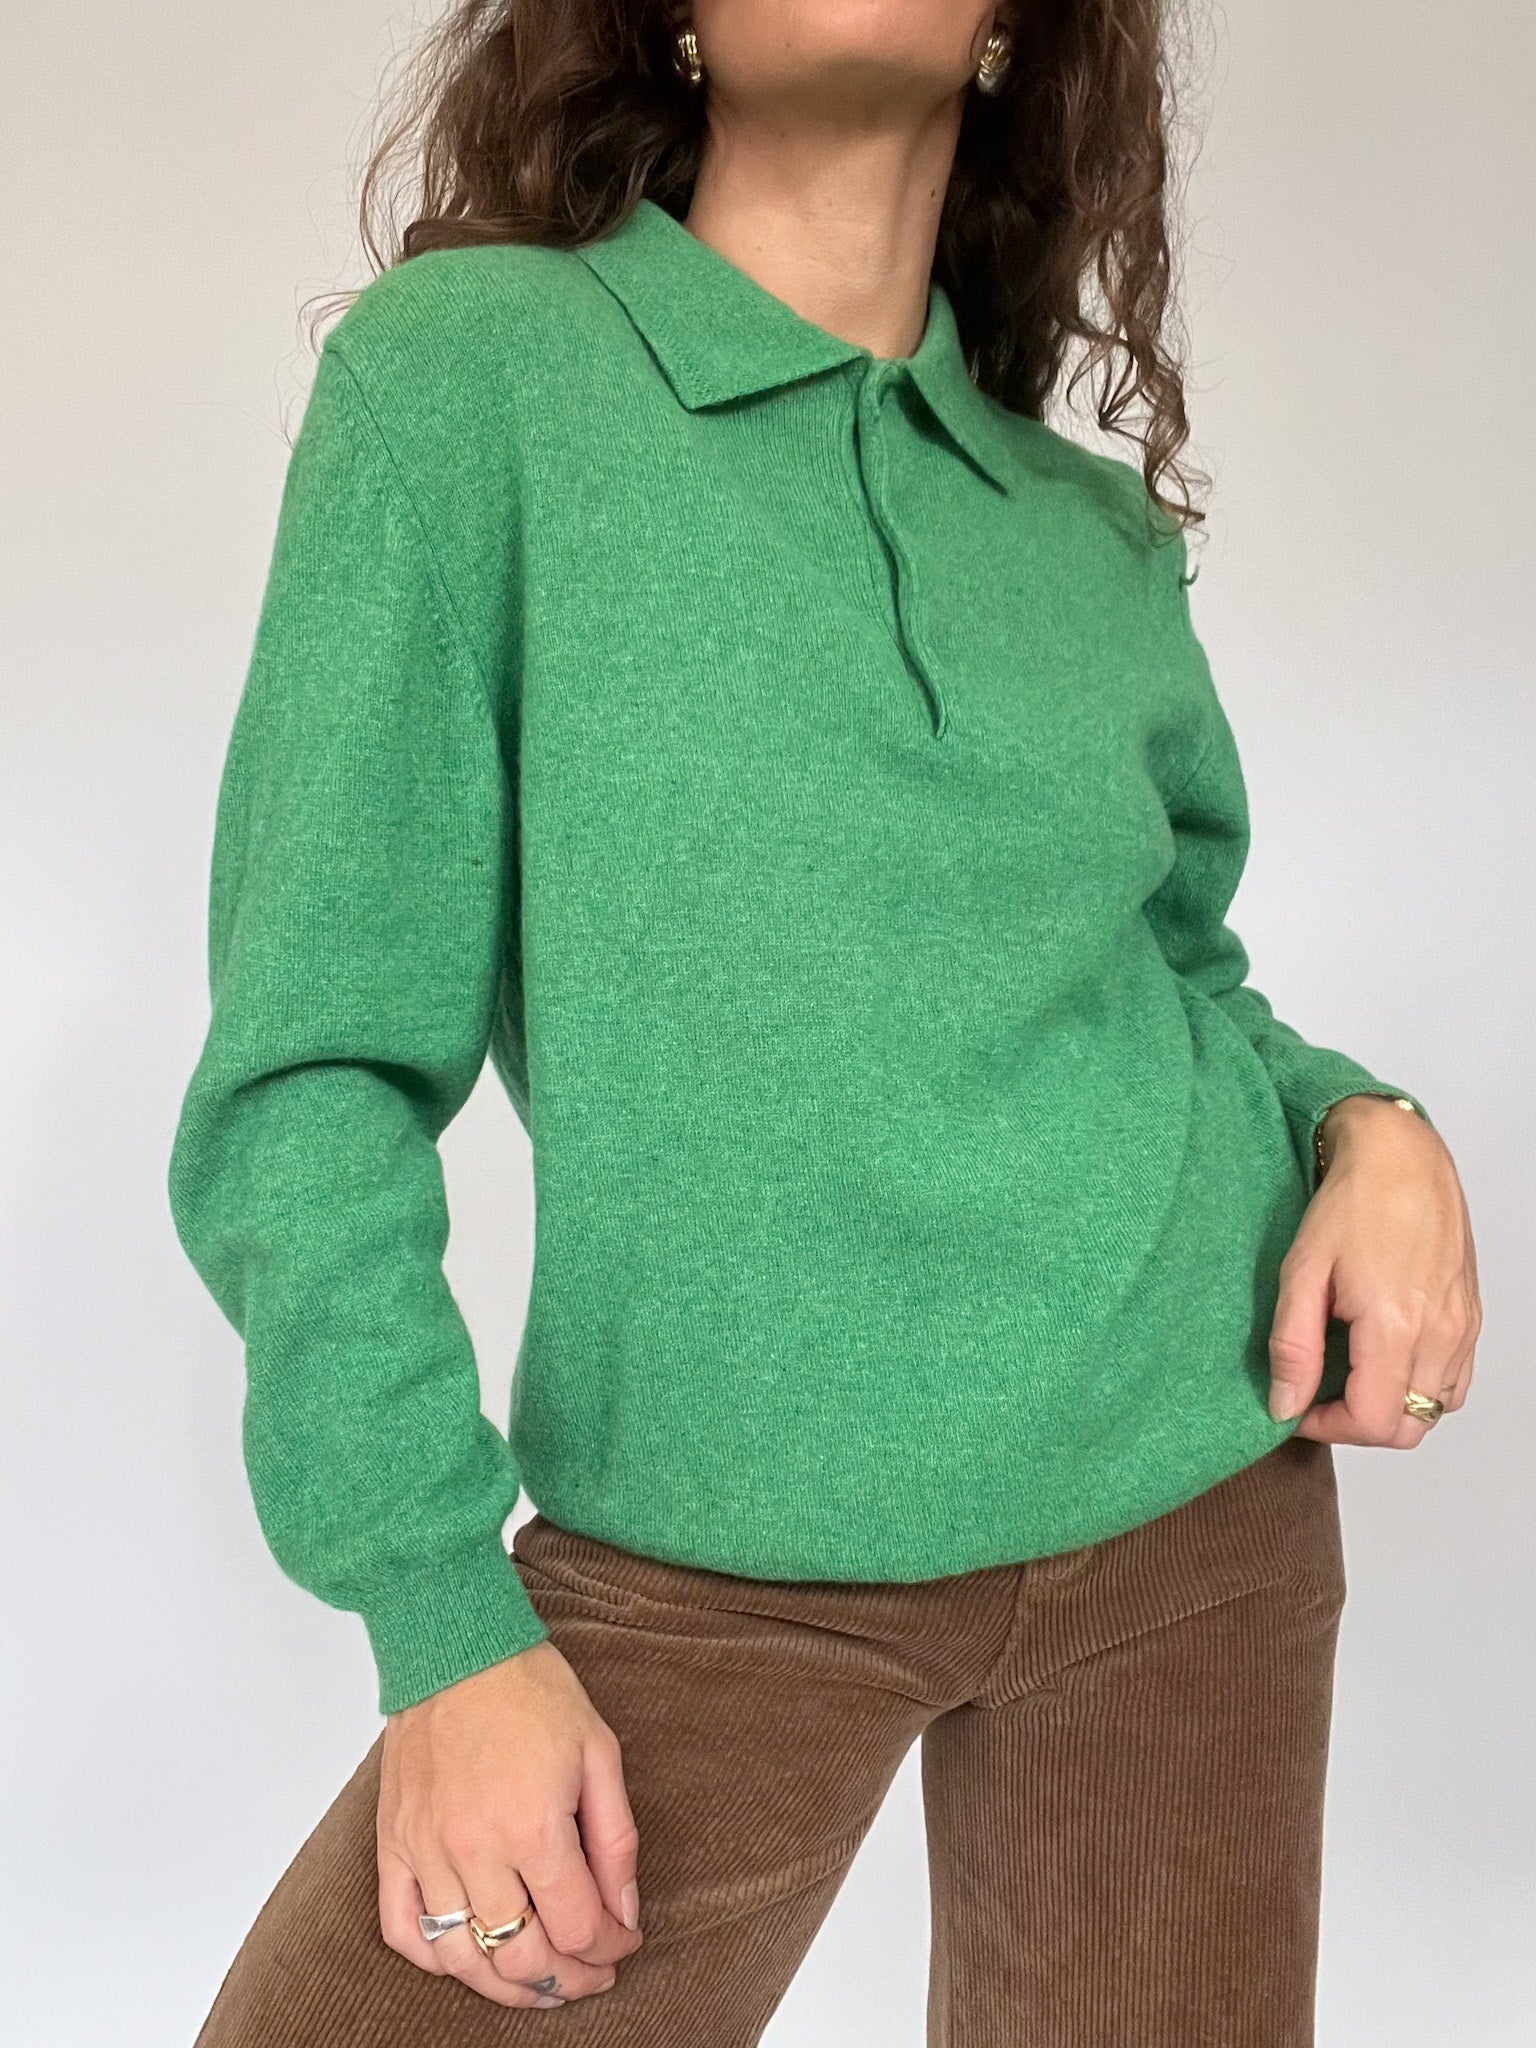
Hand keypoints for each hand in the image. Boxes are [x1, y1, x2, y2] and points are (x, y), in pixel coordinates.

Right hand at [377, 1640, 643, 2007]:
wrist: (457, 1646)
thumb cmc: (528, 1689)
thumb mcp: (599, 1752)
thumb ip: (616, 1840)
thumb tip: (624, 1911)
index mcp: (532, 1826)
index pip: (576, 1928)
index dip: (610, 1948)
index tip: (623, 1941)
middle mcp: (474, 1850)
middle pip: (522, 1957)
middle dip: (569, 1980)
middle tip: (591, 1973)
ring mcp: (425, 1851)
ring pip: (463, 1960)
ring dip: (507, 1986)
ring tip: (539, 1983)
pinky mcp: (392, 1845)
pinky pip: (403, 1930)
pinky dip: (436, 1959)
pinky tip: (469, 1957)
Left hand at [1268, 1094, 1480, 1445]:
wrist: (1401, 1156)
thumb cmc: (1353, 1202)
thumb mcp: (1302, 1271)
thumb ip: (1293, 1346)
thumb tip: (1285, 1403)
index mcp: (1397, 1325)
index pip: (1375, 1422)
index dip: (1329, 1427)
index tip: (1297, 1406)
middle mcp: (1441, 1333)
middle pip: (1409, 1428)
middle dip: (1358, 1425)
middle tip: (1319, 1396)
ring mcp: (1463, 1327)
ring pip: (1435, 1409)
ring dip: (1391, 1408)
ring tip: (1349, 1375)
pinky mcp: (1470, 1317)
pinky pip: (1455, 1381)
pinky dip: (1421, 1388)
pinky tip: (1385, 1358)